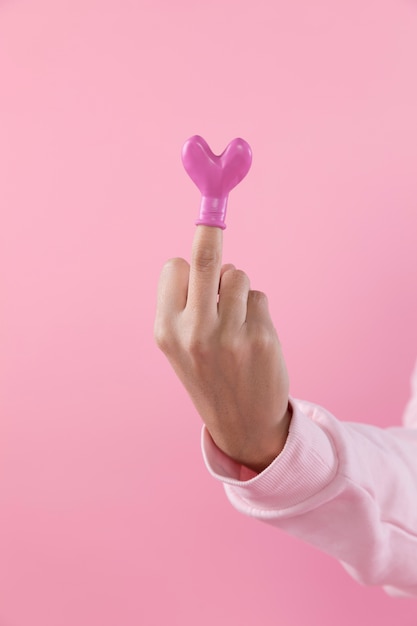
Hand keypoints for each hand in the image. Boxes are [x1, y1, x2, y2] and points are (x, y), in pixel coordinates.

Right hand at [154, 226, 290, 472]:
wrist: (242, 426)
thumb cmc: (210, 377)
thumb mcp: (181, 347)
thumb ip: (187, 305)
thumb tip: (214, 256)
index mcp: (166, 330)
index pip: (174, 269)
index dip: (186, 266)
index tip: (195, 257)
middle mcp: (194, 331)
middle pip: (205, 258)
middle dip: (210, 231)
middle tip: (215, 196)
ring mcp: (229, 335)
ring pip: (237, 276)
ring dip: (238, 289)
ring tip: (236, 321)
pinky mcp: (260, 337)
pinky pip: (258, 296)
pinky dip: (256, 309)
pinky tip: (252, 337)